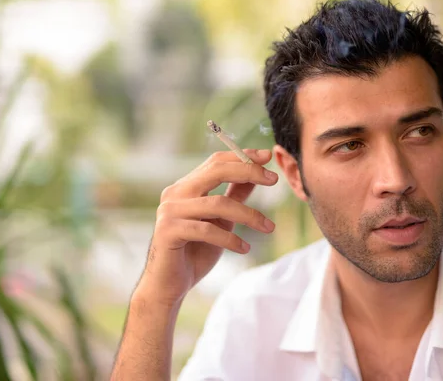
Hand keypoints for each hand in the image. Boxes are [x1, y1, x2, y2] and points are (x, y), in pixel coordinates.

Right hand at [136, 149, 277, 306]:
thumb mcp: (221, 220)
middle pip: (215, 171)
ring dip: (248, 215)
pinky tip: (244, 248)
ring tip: (268, 227)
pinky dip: (230, 239)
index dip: (242, 156)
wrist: (169, 285)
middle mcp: (175, 193)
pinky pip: (207, 230)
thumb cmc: (195, 252)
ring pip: (217, 203)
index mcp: (186, 187)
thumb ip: (234, 196)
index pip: (215, 162)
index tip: (267, 157)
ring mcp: (169, 211)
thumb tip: (255, 175)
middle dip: (248, 171)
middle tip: (274, 180)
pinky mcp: (168, 231)